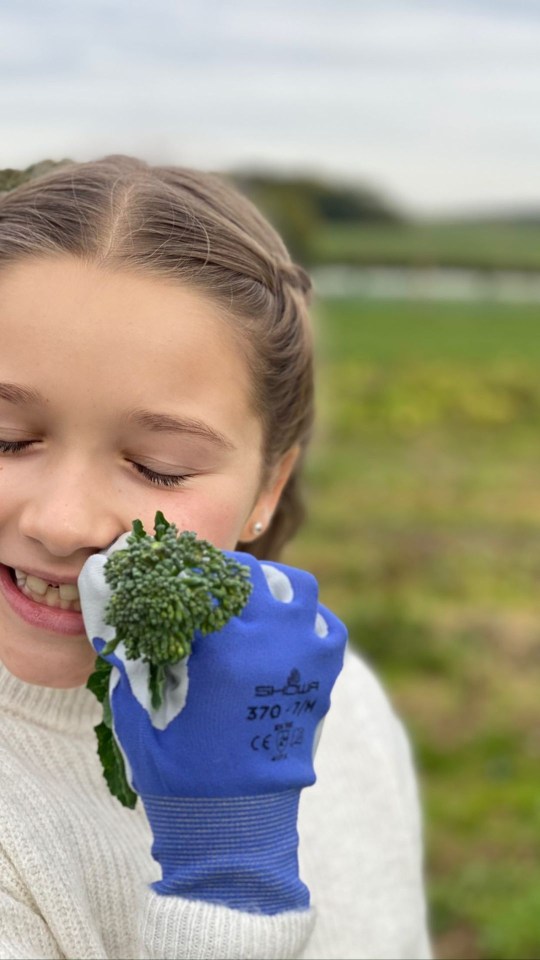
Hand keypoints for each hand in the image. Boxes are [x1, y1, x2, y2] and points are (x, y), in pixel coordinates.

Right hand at [79, 546, 346, 912]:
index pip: (205, 578)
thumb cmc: (178, 770)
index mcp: (220, 645)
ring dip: (275, 584)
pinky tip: (289, 627)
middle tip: (214, 578)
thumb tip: (134, 621)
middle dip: (229, 570)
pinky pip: (328, 627)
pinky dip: (308, 618)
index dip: (189, 569)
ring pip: (300, 588)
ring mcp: (303, 657)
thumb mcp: (140, 710)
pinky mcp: (323, 680)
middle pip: (254, 573)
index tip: (180, 568)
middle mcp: (269, 640)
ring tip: (255, 595)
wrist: (232, 824)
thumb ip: (136, 658)